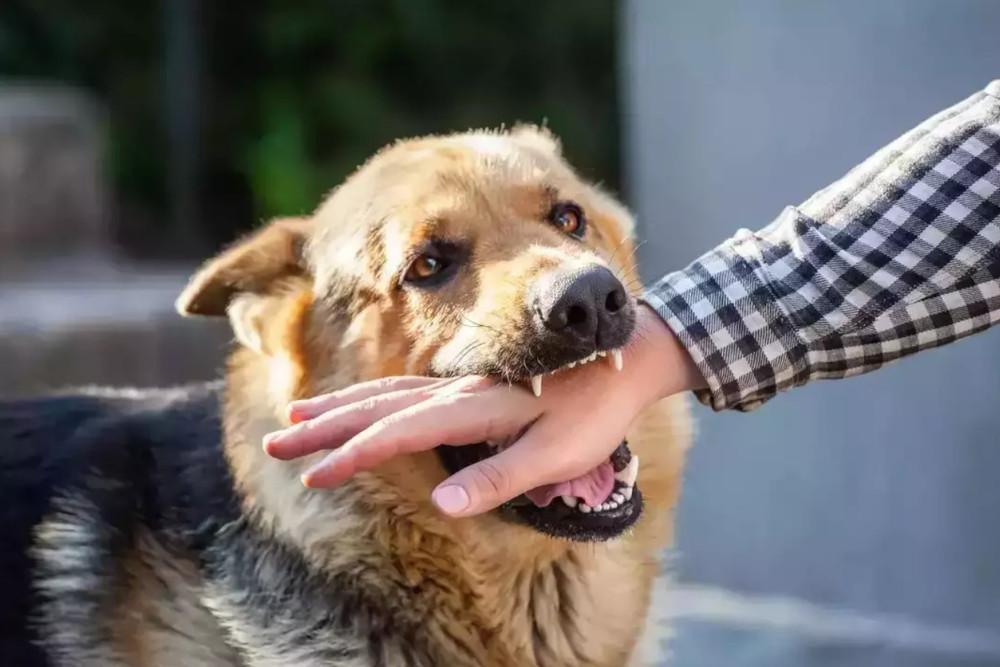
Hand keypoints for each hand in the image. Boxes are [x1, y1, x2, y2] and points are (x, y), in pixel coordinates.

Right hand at [263, 305, 702, 516]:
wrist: (627, 357)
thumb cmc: (595, 412)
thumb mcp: (557, 454)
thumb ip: (500, 477)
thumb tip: (443, 504)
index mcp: (475, 409)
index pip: (400, 433)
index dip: (354, 455)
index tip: (314, 474)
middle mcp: (458, 391)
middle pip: (377, 406)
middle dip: (325, 426)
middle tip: (277, 439)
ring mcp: (461, 384)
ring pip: (386, 392)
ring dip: (340, 405)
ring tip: (298, 414)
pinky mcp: (469, 385)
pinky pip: (407, 388)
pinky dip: (371, 397)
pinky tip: (360, 403)